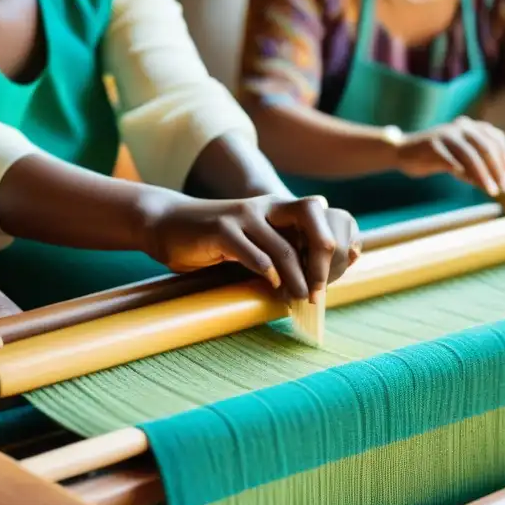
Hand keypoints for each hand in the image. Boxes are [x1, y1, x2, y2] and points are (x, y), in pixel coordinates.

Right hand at [143, 195, 361, 303]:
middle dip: (323, 256)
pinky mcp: (221, 230)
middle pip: (311, 216)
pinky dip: (267, 272)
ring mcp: (243, 216)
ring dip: (297, 278)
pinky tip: (272, 286)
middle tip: (322, 290)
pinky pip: (254, 253)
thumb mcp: (254, 239)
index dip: (334, 243)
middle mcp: (265, 206)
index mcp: (277, 207)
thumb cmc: (215, 239)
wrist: (166, 224)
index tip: (337, 274)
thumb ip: (284, 248)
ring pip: (283, 246)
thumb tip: (327, 269)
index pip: (320, 216)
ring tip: (303, 299)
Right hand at [395, 117, 504, 195]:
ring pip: (471, 155)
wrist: (404, 153)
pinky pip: (451, 160)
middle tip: (503, 187)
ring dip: (483, 175)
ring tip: (490, 190)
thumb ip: (490, 161)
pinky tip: (467, 182)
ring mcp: (445, 134)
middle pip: (486, 147)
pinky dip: (461, 172)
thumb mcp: (466, 158)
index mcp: (471, 126)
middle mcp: (461, 126)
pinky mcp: (431, 145)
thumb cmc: (438, 157)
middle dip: (497, 169)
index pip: (496, 138)